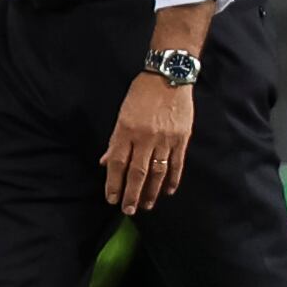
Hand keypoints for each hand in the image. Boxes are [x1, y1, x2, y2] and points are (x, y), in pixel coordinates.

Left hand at [101, 74, 193, 213]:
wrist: (169, 76)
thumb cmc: (142, 93)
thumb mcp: (122, 113)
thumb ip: (115, 140)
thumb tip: (105, 162)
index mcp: (126, 130)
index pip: (117, 163)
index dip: (114, 183)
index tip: (112, 199)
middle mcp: (145, 137)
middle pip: (137, 173)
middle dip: (131, 194)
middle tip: (128, 210)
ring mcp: (165, 139)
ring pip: (157, 173)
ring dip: (151, 192)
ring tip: (146, 205)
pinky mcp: (181, 139)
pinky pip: (176, 164)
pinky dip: (173, 180)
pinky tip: (168, 191)